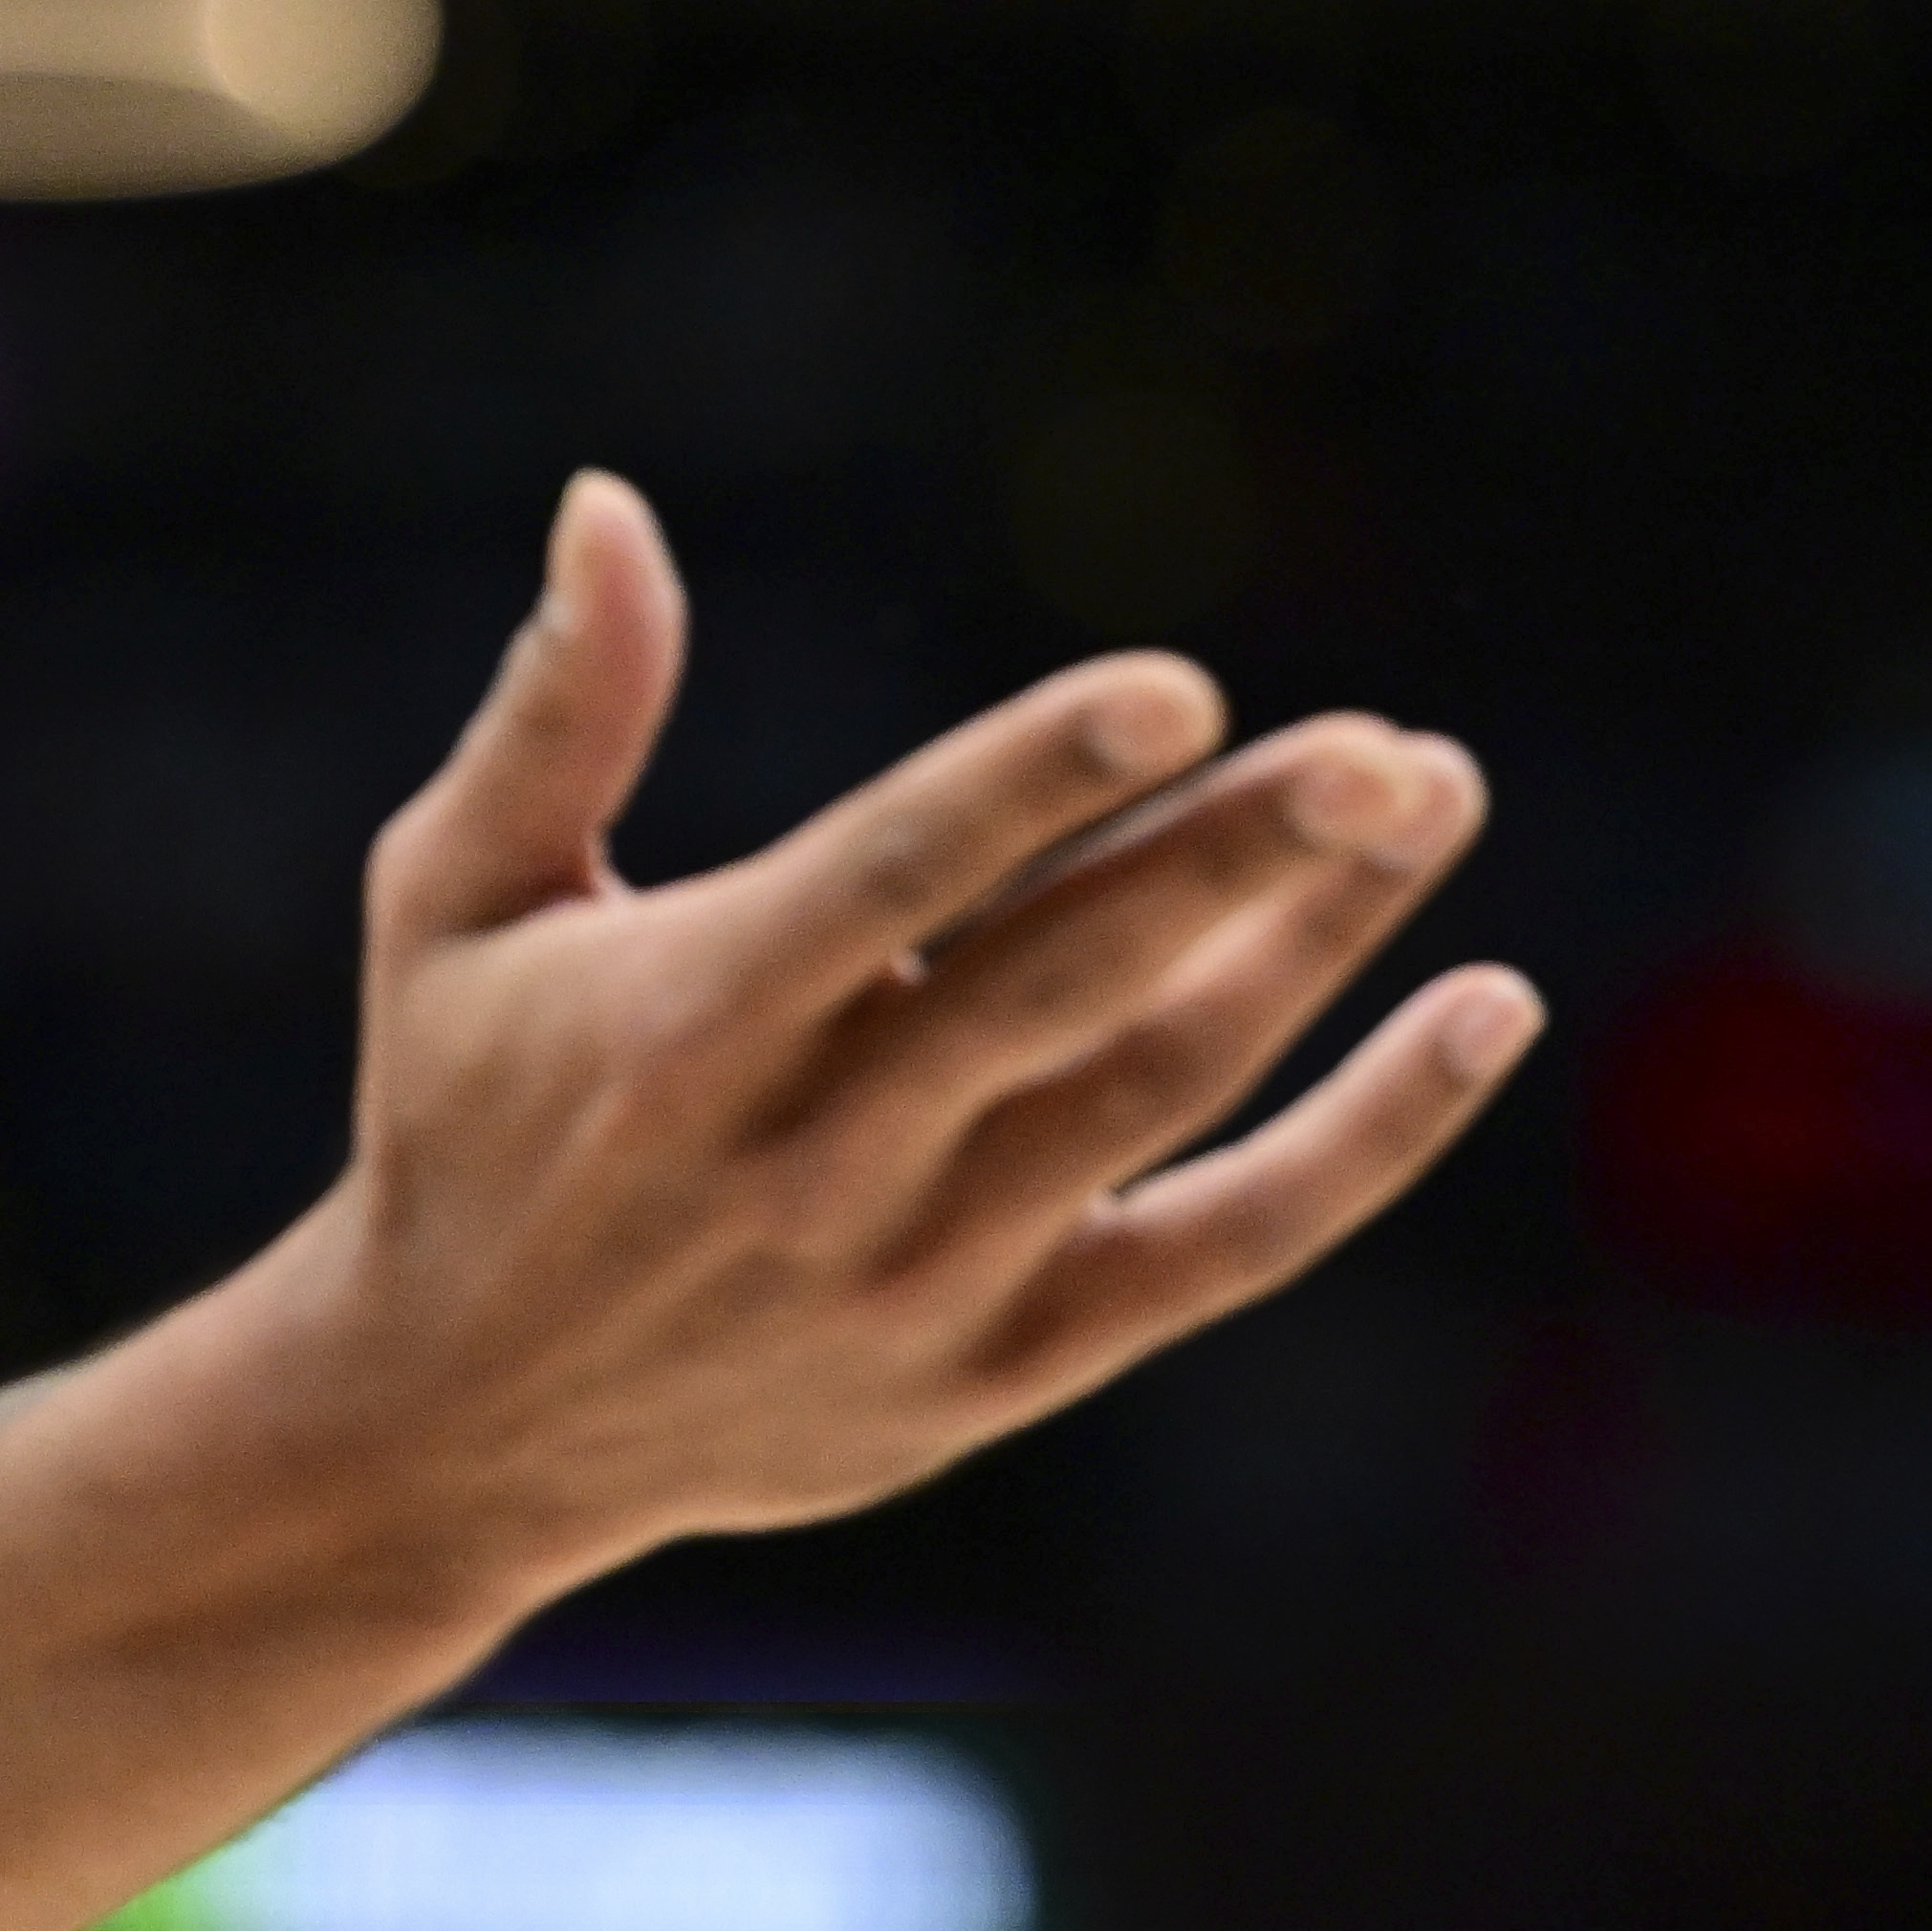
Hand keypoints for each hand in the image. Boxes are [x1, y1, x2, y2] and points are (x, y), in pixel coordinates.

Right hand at [288, 472, 1537, 1577]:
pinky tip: (1480, 1013)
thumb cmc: (462, 1118)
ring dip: (1314, 949)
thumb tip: (607, 500)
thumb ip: (556, 711)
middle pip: (1066, 986)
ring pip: (1160, 1090)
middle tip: (1392, 756)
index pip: (893, 879)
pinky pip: (1226, 1248)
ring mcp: (918, 1276)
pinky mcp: (1001, 1366)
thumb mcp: (451, 903)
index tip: (1176, 688)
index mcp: (687, 1021)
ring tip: (1427, 801)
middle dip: (1238, 862)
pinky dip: (1368, 1142)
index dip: (1035, 779)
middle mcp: (813, 1156)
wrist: (456, 1430)